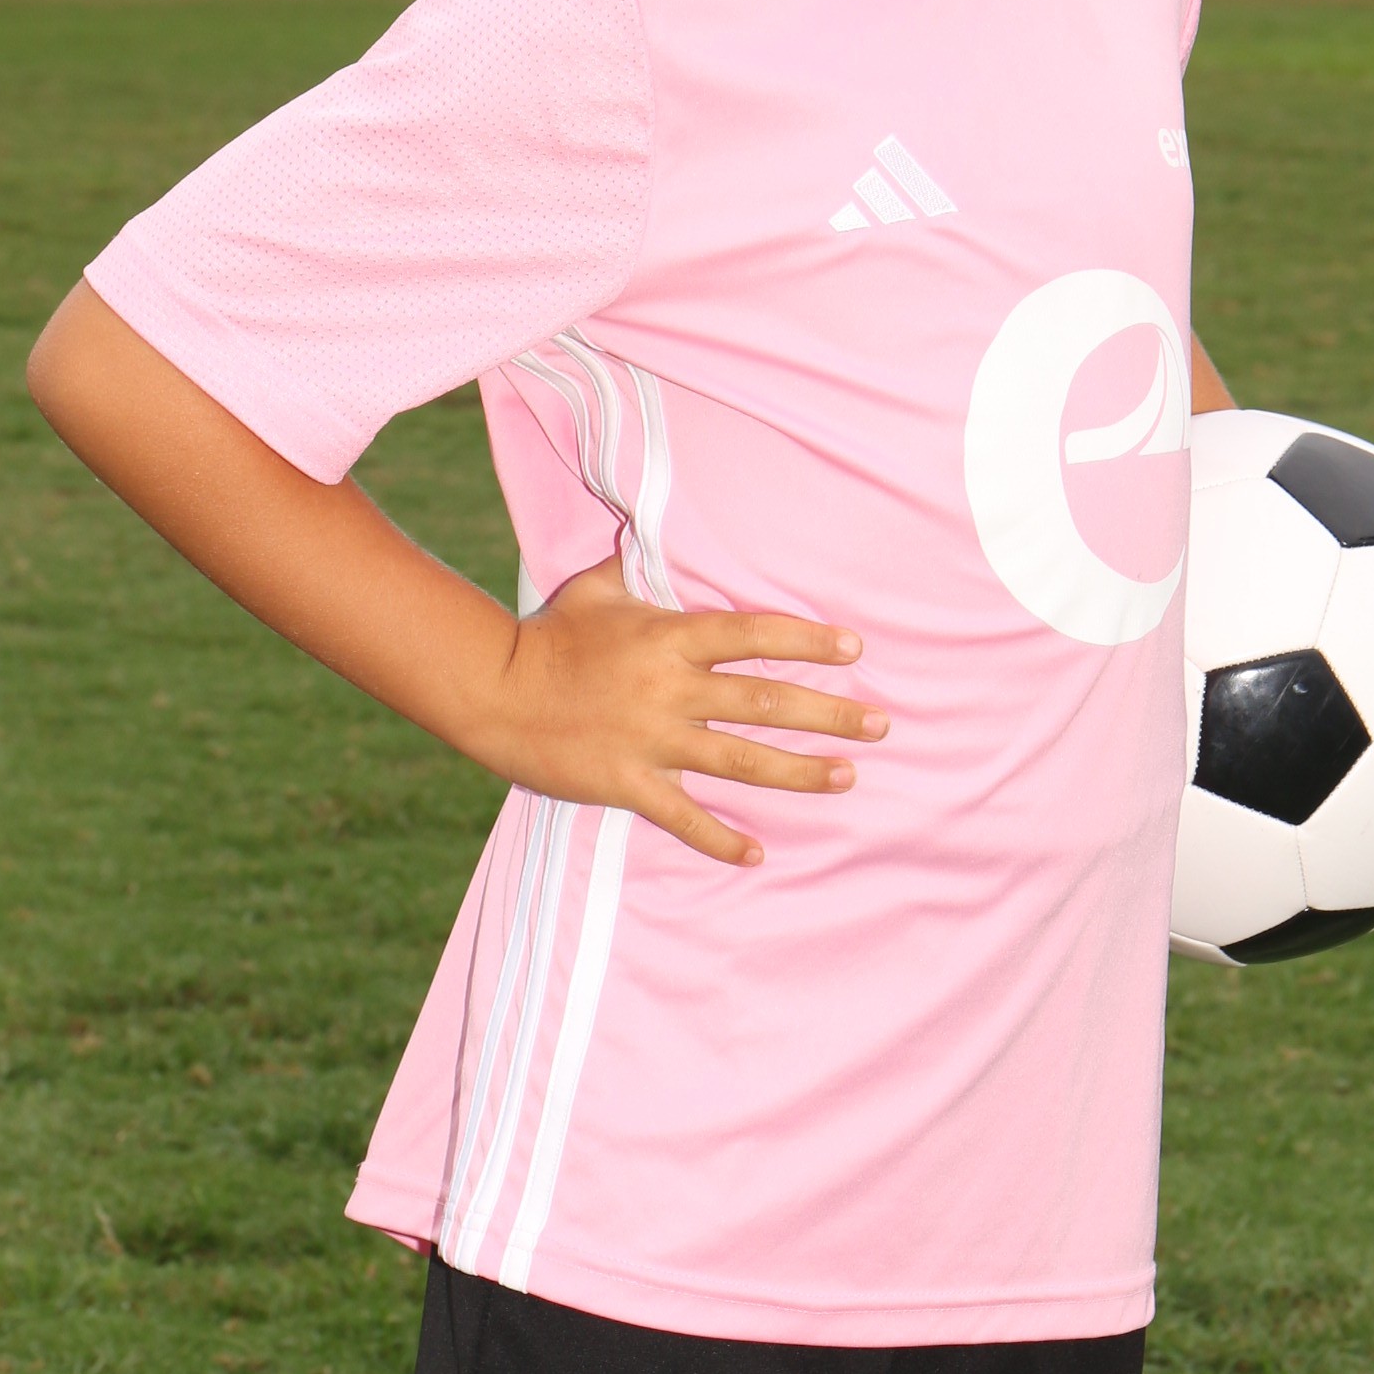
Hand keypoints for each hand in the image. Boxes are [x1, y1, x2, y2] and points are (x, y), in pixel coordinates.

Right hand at [483, 558, 883, 866]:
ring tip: (846, 777)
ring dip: (799, 772)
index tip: (854, 648)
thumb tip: (653, 520)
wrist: (493, 691)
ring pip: (741, 761)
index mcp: (669, 639)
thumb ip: (635, 560)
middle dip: (829, 714)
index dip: (807, 639)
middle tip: (879, 725)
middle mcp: (671, 690)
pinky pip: (683, 816)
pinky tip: (757, 853)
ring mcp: (652, 740)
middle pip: (766, 702)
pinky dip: (720, 839)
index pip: (754, 635)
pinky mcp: (628, 783)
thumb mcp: (595, 587)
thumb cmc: (547, 635)